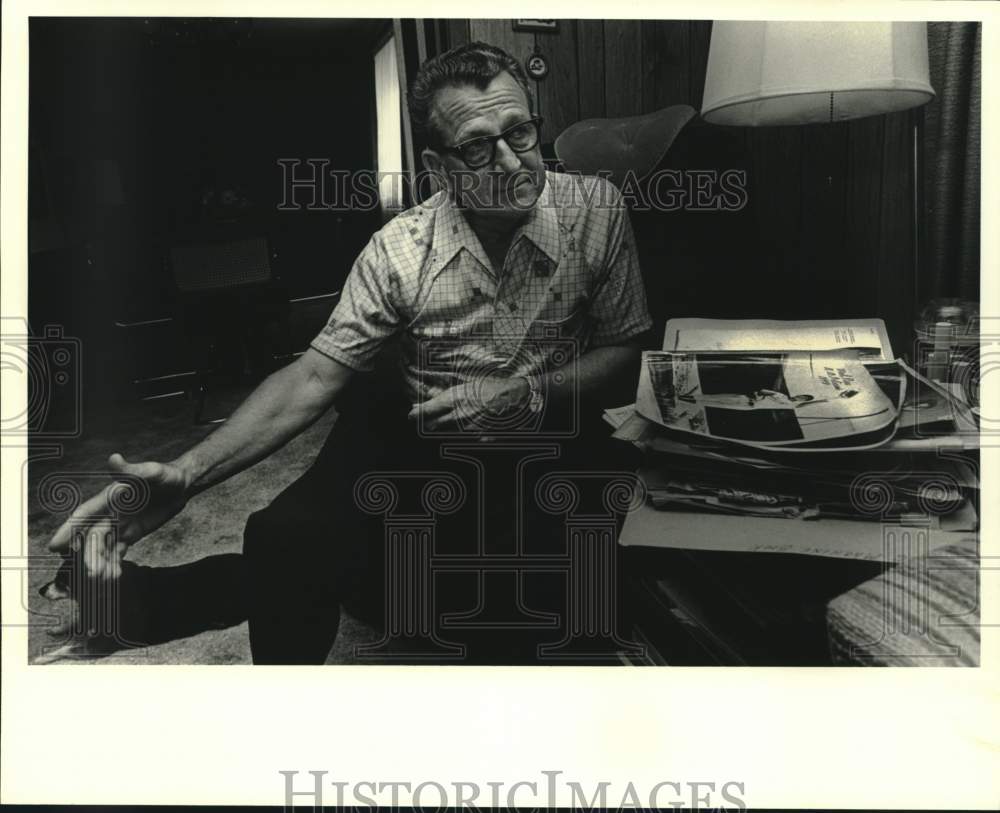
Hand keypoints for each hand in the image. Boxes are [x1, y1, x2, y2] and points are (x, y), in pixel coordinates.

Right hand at [47, 453, 190, 581]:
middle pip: (94, 536)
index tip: (54, 546)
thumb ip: (132, 470)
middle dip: (90, 554)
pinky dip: (114, 562)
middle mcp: (111, 512)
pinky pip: (119, 550)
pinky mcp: (132, 533)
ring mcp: (121, 524)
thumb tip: (114, 458)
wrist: (183, 485)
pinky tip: (113, 576)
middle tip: (92, 573)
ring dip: (101, 562)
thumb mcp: (153, 471)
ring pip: (104, 546)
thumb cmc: (166, 475)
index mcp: (110, 497)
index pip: (85, 514)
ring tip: (103, 579)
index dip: (68, 529)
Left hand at [408, 376, 529, 431]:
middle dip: (427, 424)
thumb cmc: (493, 387)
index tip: (411, 415)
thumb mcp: (468, 385)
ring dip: (444, 429)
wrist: (516, 397)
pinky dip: (461, 434)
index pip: (428, 410)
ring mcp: (468, 427)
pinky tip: (466, 428)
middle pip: (433, 425)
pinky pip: (463, 438)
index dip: (417, 414)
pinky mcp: (479, 436)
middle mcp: (459, 414)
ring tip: (449, 422)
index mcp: (455, 398)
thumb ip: (448, 395)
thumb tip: (432, 399)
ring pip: (447, 433)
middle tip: (426, 422)